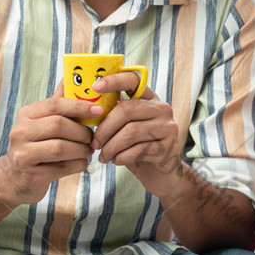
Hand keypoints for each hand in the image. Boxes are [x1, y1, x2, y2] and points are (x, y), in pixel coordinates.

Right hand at [3, 80, 98, 204]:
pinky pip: (62, 168)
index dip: (79, 106)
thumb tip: (70, 76)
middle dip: (82, 132)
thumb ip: (57, 101)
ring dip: (81, 149)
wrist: (14, 178)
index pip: (55, 104)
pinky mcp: (31, 175)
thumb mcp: (42, 121)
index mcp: (27, 114)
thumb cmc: (36, 145)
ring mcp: (23, 154)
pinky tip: (82, 162)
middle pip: (59, 125)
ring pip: (61, 148)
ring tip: (88, 150)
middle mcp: (20, 132)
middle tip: (93, 138)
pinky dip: (78, 164)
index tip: (98, 111)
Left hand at [91, 73, 183, 197]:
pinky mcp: (169, 147)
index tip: (95, 87)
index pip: (133, 80)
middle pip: (127, 109)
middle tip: (94, 143)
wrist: (161, 174)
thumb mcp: (126, 128)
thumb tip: (85, 106)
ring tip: (103, 155)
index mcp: (149, 98)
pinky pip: (139, 150)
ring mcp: (167, 127)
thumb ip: (114, 115)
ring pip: (131, 132)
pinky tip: (116, 161)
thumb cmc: (137, 148)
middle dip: (105, 128)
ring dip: (111, 146)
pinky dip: (122, 157)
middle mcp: (161, 108)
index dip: (114, 80)